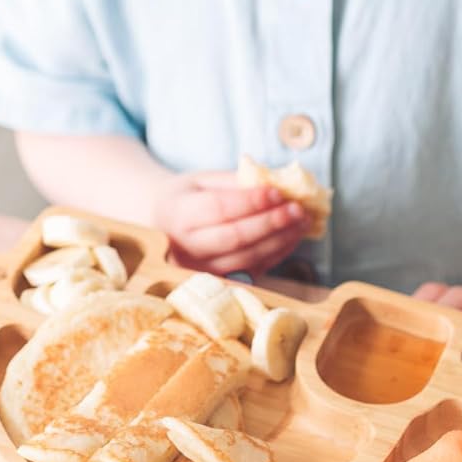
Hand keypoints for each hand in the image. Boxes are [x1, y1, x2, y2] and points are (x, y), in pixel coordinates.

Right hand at [154, 171, 307, 276]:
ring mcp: (198, 269)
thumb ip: (234, 182)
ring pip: (245, 258)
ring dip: (279, 241)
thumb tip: (279, 185)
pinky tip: (292, 238)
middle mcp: (184, 247)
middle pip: (234, 238)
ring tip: (302, 223)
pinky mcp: (215, 281)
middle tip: (298, 209)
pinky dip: (275, 255)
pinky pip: (251, 270)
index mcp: (177, 213)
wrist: (160, 224)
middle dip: (270, 223)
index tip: (278, 192)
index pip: (218, 209)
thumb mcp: (202, 180)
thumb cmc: (186, 196)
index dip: (251, 202)